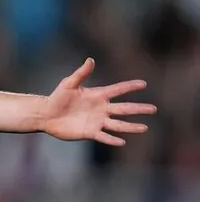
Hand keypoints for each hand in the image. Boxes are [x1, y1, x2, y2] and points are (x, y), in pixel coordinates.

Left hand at [41, 59, 156, 145]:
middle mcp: (101, 109)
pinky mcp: (90, 132)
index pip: (118, 90)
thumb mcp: (69, 84)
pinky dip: (113, 140)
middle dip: (138, 109)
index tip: (143, 84)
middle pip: (124, 109)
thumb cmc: (57, 97)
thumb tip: (90, 60)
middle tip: (154, 109)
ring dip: (131, 127)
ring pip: (118, 125)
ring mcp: (97, 121)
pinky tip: (122, 142)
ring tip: (145, 128)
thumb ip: (81, 73)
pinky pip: (104, 136)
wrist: (46, 115)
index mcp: (98, 95)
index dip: (130, 87)